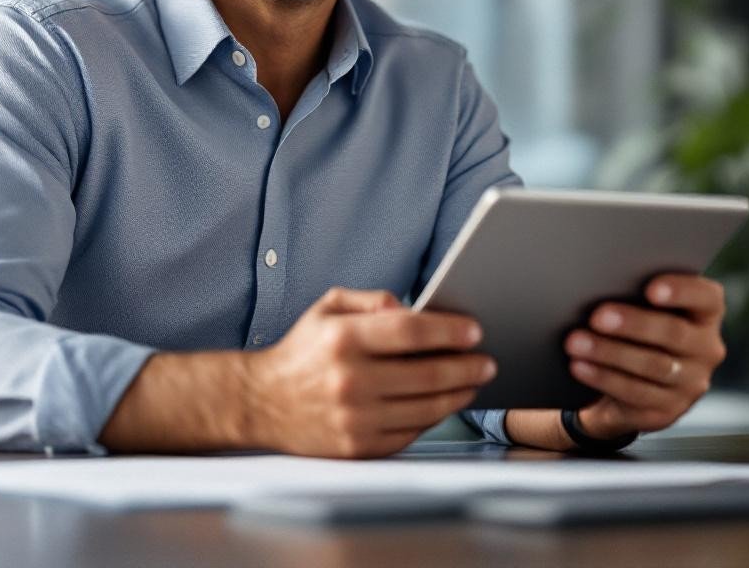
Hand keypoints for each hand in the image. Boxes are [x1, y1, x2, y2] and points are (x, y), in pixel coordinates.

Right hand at [250, 286, 495, 457]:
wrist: (262, 402)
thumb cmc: (302, 350)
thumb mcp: (327, 307)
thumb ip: (372, 300)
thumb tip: (414, 309)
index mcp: (343, 338)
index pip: (410, 331)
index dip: (448, 331)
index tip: (473, 330)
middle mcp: (350, 380)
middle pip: (427, 374)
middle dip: (466, 366)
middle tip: (486, 360)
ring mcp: (356, 418)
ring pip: (426, 407)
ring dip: (459, 393)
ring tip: (473, 381)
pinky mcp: (359, 447)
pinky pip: (412, 432)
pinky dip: (434, 417)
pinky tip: (444, 403)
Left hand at [564, 274, 726, 440]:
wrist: (624, 378)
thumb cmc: (631, 326)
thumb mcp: (637, 306)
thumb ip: (631, 291)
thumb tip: (595, 282)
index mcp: (703, 314)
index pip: (707, 298)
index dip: (682, 291)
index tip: (651, 289)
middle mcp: (705, 349)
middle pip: (674, 333)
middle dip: (632, 324)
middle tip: (597, 317)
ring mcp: (690, 383)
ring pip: (653, 366)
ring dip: (610, 353)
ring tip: (576, 342)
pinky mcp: (668, 410)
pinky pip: (636, 394)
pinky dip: (603, 378)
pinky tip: (580, 366)